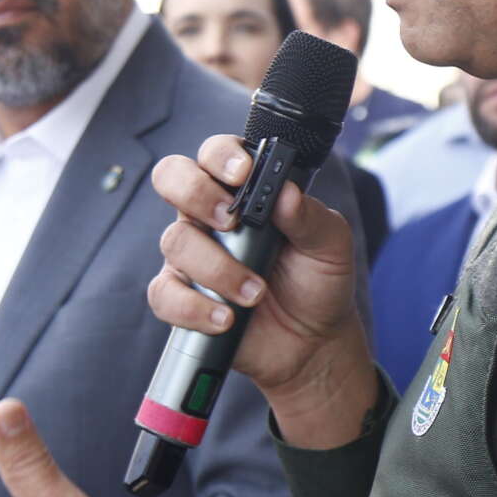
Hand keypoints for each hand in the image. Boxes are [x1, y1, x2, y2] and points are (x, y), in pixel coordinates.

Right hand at [148, 135, 381, 446]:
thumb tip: (286, 192)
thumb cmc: (319, 282)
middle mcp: (211, 215)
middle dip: (196, 193)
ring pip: (175, 241)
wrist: (313, 342)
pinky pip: (165, 294)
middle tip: (230, 221)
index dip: (221, 156)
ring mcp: (192, 255)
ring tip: (255, 293)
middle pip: (172, 178)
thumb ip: (309, 216)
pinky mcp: (182, 296)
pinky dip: (194, 307)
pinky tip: (225, 319)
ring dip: (216, 268)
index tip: (244, 173)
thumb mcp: (330, 245)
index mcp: (245, 190)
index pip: (216, 154)